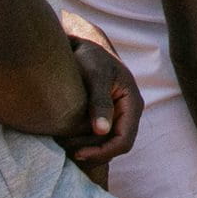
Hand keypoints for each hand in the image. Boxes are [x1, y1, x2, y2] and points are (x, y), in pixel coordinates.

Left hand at [58, 18, 140, 177]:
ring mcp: (118, 114)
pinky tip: (67, 137)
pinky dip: (85, 141)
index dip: (103, 152)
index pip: (124, 140)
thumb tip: (102, 130)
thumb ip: (100, 101)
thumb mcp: (96, 75)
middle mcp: (129, 112)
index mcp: (132, 103)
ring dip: (88, 148)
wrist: (85, 43)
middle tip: (66, 149)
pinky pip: (100, 136)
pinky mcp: (106, 115)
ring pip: (107, 143)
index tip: (78, 153)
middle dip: (94, 152)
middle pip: (116, 146)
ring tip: (64, 143)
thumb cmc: (91, 56)